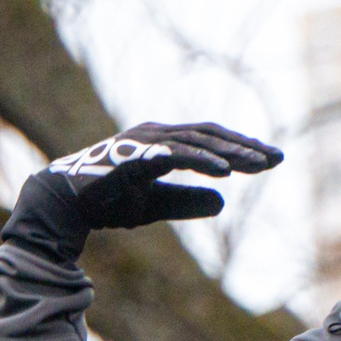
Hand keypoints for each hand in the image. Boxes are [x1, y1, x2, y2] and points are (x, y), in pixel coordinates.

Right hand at [4, 122, 282, 259]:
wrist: (63, 206)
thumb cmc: (105, 204)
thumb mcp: (154, 206)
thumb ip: (186, 202)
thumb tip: (224, 203)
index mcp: (162, 143)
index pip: (210, 141)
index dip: (240, 150)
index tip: (270, 161)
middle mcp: (157, 134)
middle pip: (211, 134)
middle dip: (245, 146)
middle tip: (277, 159)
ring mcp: (145, 140)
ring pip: (198, 140)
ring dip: (230, 152)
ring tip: (257, 165)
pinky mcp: (136, 154)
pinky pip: (176, 154)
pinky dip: (202, 160)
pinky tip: (225, 173)